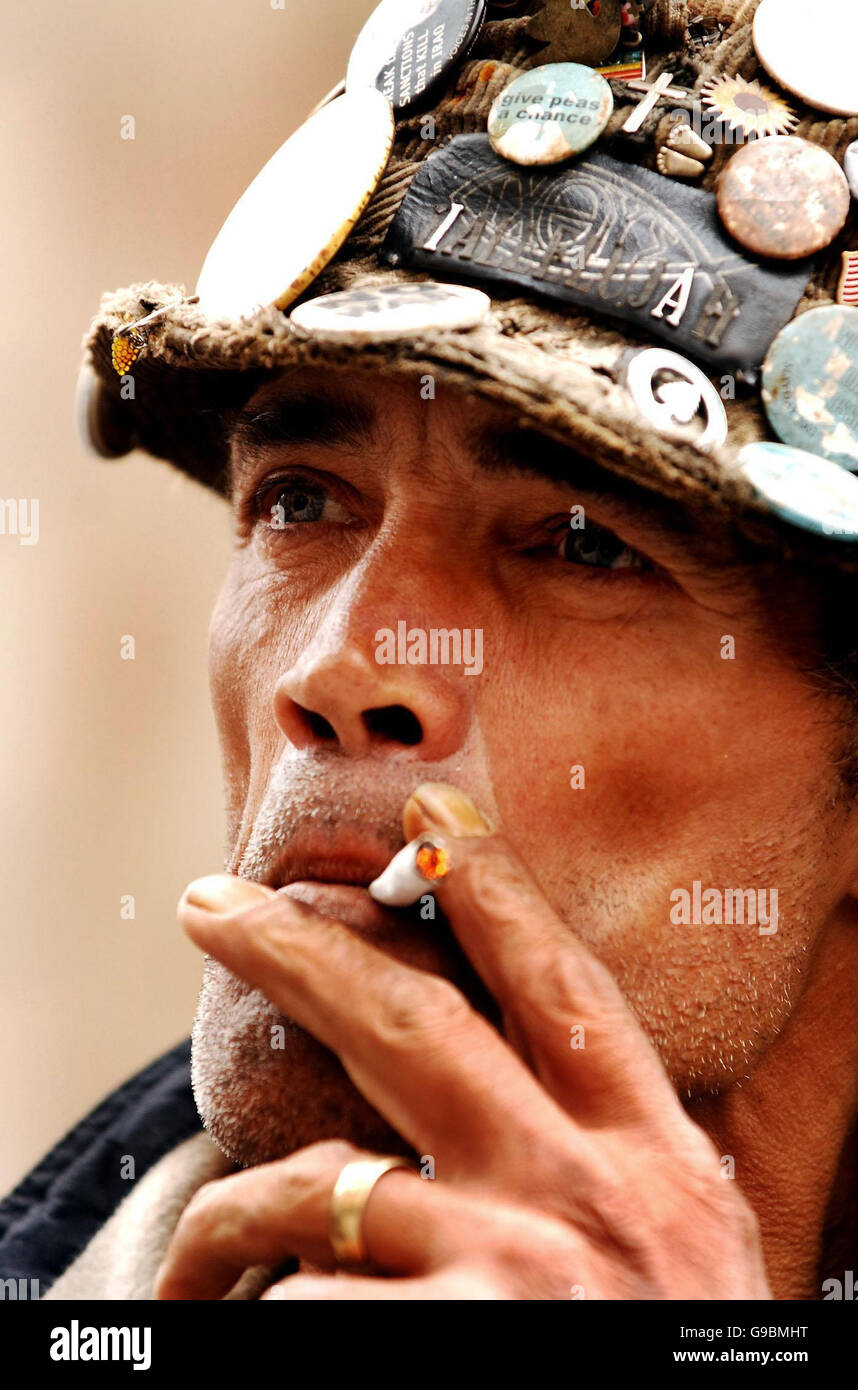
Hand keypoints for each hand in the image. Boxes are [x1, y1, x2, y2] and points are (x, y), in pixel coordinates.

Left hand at [156, 784, 770, 1299]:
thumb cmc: (672, 1370)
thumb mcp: (682, 1268)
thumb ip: (614, 1174)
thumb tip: (512, 1094)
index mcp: (653, 1169)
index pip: (565, 990)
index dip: (496, 890)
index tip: (431, 822)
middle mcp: (582, 1198)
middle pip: (414, 1023)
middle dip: (302, 949)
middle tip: (212, 906)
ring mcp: (507, 1271)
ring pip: (317, 1184)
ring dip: (228, 1220)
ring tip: (187, 1274)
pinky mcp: (439, 1344)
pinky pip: (302, 1309)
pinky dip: (258, 1326)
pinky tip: (242, 1342)